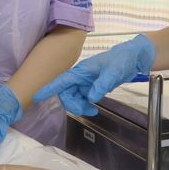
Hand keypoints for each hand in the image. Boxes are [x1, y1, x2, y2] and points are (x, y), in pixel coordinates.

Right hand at [32, 34, 155, 114]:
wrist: (131, 58)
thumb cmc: (120, 60)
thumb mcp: (113, 72)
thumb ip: (102, 85)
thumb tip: (91, 98)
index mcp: (81, 71)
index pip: (61, 81)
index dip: (49, 88)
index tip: (37, 96)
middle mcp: (79, 77)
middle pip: (65, 93)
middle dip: (72, 104)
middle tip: (86, 110)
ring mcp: (84, 83)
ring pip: (72, 98)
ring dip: (79, 107)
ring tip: (93, 111)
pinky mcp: (90, 88)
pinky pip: (81, 99)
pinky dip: (85, 106)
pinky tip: (93, 108)